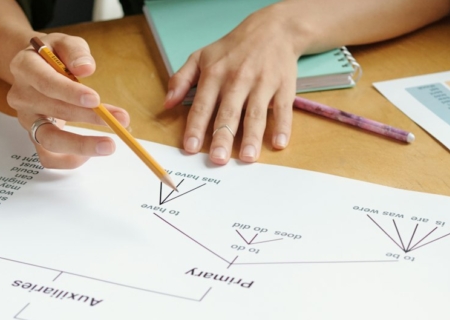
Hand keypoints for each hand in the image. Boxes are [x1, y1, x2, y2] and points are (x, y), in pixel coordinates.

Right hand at [7, 33, 131, 168]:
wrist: (35, 68)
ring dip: (81, 144)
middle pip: (53, 111)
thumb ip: (76, 52)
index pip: (45, 81)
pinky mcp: (34, 135)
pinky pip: (47, 157)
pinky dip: (68, 159)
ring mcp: (26, 118)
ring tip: (109, 145)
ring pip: (48, 139)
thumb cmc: (54, 55)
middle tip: (120, 120)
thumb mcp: (65, 43)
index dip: (69, 92)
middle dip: (89, 117)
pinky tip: (90, 153)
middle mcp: (21, 95)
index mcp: (24, 66)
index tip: (96, 100)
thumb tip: (85, 68)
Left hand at [164, 6, 300, 164]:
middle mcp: (238, 79)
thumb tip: (166, 103)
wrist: (272, 29)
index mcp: (215, 74)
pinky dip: (282, 126)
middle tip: (217, 160)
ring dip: (252, 137)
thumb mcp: (201, 56)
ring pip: (255, 114)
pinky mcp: (283, 86)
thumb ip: (181, 79)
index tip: (190, 148)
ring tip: (247, 158)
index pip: (202, 105)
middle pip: (229, 113)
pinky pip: (282, 109)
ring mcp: (262, 83)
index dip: (195, 127)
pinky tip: (279, 143)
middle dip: (223, 137)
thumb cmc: (233, 47)